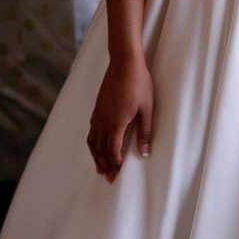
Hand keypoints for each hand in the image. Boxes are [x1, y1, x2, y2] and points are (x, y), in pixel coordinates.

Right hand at [87, 55, 153, 181]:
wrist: (124, 61)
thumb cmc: (138, 83)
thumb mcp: (146, 108)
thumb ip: (144, 131)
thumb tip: (145, 152)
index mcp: (116, 123)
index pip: (112, 150)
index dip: (114, 164)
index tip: (117, 174)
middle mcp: (104, 120)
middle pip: (100, 149)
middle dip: (104, 164)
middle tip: (107, 177)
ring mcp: (99, 112)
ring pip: (93, 140)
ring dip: (96, 155)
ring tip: (100, 166)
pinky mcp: (98, 105)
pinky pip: (92, 128)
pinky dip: (93, 141)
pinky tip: (97, 143)